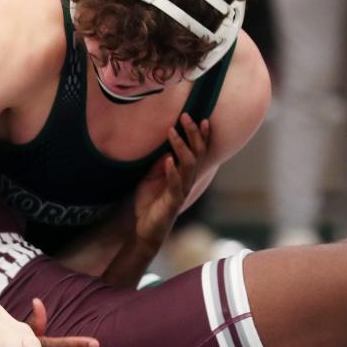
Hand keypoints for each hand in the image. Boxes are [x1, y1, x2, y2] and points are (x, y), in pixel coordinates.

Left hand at [132, 113, 210, 249]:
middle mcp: (187, 181)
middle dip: (193, 134)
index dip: (201, 136)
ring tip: (172, 131)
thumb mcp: (151, 178)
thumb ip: (159, 164)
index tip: (201, 118)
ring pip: (189, 166)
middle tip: (186, 116)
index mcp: (184, 175)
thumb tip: (163, 147)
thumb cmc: (150, 204)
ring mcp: (181, 192)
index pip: (197, 152)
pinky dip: (172, 171)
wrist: (145, 230)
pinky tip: (167, 160)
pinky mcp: (172, 202)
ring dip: (181, 147)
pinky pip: (175, 185)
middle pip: (197, 154)